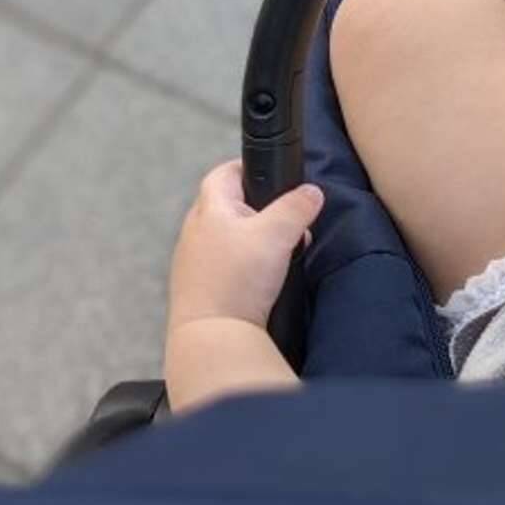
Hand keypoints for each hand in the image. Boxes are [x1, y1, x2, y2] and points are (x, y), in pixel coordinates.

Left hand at [168, 159, 323, 330]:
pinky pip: (225, 263)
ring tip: (281, 252)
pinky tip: (262, 278)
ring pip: (229, 236)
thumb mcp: (278, 234)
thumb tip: (312, 192)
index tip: (274, 175)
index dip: (250, 168)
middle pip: (229, 205)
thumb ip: (297, 208)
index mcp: (209, 209)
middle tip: (287, 219)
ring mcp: (193, 261)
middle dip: (261, 208)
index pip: (225, 172)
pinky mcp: (198, 286)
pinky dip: (245, 263)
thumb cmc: (238, 280)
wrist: (212, 336)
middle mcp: (195, 231)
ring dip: (254, 239)